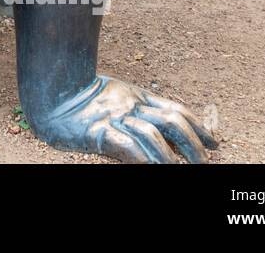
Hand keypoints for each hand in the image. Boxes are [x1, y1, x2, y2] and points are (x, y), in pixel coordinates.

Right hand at [31, 76, 215, 162]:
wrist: (49, 94)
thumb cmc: (85, 99)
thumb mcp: (119, 98)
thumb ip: (144, 108)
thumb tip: (173, 127)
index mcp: (136, 96)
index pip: (176, 110)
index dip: (199, 127)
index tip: (215, 145)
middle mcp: (129, 106)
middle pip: (170, 121)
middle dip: (192, 143)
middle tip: (203, 162)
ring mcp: (112, 118)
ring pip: (151, 135)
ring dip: (170, 156)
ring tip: (180, 169)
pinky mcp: (96, 132)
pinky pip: (125, 146)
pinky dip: (142, 159)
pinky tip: (153, 167)